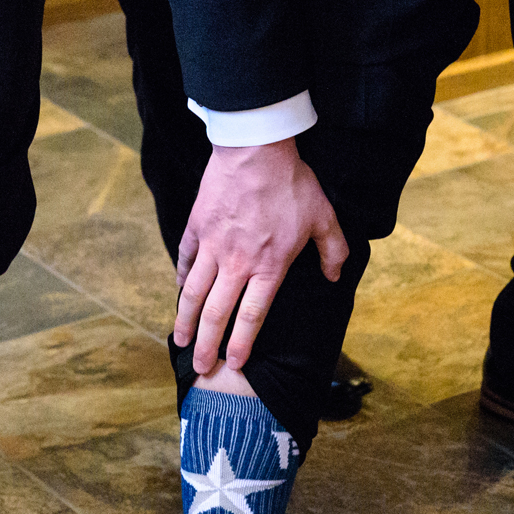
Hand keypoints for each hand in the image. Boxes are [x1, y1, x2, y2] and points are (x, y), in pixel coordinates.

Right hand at [174, 139, 349, 374]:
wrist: (255, 147)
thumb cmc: (292, 183)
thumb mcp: (324, 217)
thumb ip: (333, 251)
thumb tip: (334, 276)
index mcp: (268, 267)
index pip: (252, 316)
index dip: (241, 343)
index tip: (233, 362)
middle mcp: (236, 263)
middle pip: (217, 313)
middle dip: (207, 344)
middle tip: (200, 367)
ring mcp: (212, 246)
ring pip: (194, 292)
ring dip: (185, 320)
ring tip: (179, 341)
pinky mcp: (197, 227)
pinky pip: (186, 260)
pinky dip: (182, 279)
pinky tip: (180, 293)